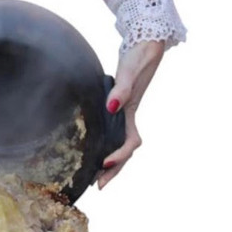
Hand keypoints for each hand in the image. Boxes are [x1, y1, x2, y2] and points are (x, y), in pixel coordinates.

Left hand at [98, 40, 164, 188]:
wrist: (143, 44)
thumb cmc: (138, 56)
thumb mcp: (130, 71)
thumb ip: (122, 89)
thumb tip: (111, 107)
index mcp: (131, 112)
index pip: (130, 142)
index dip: (119, 155)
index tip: (105, 163)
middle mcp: (127, 117)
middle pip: (124, 151)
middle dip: (113, 170)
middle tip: (98, 186)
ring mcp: (121, 115)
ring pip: (117, 145)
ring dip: (108, 162)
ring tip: (93, 178)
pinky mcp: (114, 110)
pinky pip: (109, 133)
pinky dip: (101, 146)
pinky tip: (88, 151)